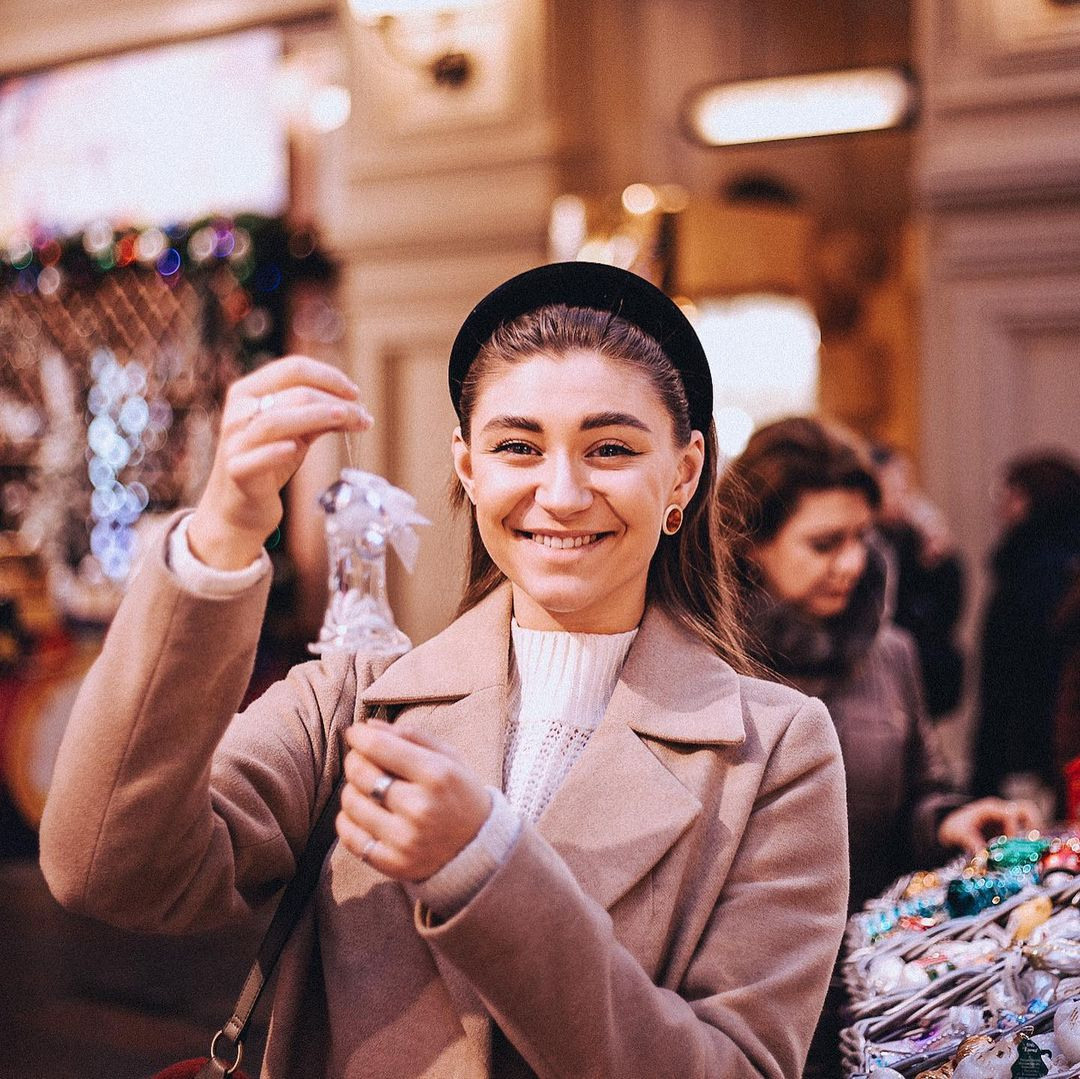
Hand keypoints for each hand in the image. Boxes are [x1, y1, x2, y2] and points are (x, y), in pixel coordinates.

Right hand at [188, 355, 370, 568]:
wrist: (240, 507)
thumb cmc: (271, 463)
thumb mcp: (297, 433)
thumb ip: (319, 417)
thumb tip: (357, 408)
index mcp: (250, 391)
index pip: (293, 368)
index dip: (328, 377)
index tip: (355, 394)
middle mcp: (238, 410)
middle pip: (292, 393)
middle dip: (333, 401)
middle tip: (364, 417)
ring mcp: (235, 441)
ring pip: (275, 421)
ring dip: (316, 417)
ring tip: (346, 420)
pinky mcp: (236, 472)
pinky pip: (254, 458)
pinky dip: (275, 452)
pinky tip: (295, 449)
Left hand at [336, 720, 491, 880]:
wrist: (479, 849)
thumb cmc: (461, 794)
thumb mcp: (449, 758)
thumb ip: (412, 736)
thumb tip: (368, 726)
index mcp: (437, 775)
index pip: (379, 747)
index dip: (359, 736)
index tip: (354, 732)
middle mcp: (420, 808)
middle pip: (360, 773)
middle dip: (354, 759)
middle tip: (360, 758)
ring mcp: (405, 840)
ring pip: (351, 803)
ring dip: (351, 789)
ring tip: (367, 788)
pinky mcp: (393, 864)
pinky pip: (350, 837)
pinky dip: (348, 820)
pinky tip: (363, 813)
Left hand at [937, 796, 1044, 853]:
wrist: (952, 827)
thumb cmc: (955, 827)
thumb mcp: (960, 834)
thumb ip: (972, 845)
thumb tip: (984, 862)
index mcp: (990, 809)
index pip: (1009, 814)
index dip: (1013, 830)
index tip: (1010, 845)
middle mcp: (1002, 811)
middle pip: (1026, 809)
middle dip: (1034, 825)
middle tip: (1034, 845)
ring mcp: (1007, 820)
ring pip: (1029, 819)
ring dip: (1033, 834)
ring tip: (1033, 851)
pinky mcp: (1010, 830)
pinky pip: (1025, 831)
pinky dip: (1029, 842)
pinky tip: (1026, 856)